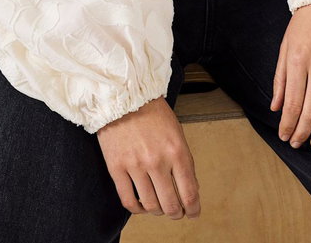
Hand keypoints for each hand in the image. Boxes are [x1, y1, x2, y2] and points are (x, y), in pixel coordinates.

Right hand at [96, 96, 200, 219]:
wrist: (124, 95)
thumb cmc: (152, 112)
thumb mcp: (177, 132)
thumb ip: (184, 161)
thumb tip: (190, 189)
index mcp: (177, 151)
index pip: (189, 193)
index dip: (193, 209)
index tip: (193, 213)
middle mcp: (157, 161)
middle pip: (170, 205)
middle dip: (176, 214)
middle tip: (177, 213)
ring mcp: (135, 166)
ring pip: (150, 206)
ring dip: (157, 211)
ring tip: (159, 207)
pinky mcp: (116, 168)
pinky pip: (128, 201)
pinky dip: (137, 209)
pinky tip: (141, 205)